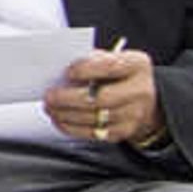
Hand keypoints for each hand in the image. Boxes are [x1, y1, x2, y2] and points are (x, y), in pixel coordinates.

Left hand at [45, 47, 161, 150]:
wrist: (143, 99)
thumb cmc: (117, 75)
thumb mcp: (111, 59)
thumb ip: (90, 61)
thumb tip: (60, 71)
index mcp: (136, 65)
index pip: (110, 66)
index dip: (86, 70)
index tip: (67, 72)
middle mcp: (140, 90)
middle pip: (102, 98)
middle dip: (69, 98)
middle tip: (49, 96)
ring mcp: (134, 113)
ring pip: (95, 117)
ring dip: (65, 114)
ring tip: (50, 108)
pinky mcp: (124, 131)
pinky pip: (93, 132)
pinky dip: (70, 127)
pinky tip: (59, 119)